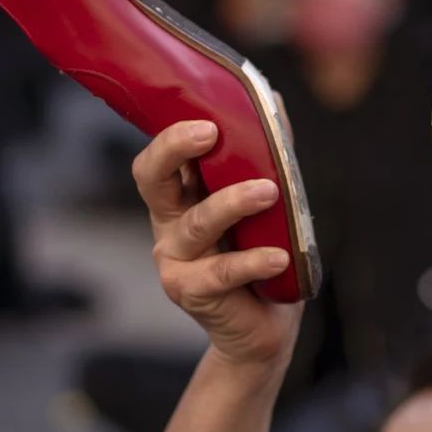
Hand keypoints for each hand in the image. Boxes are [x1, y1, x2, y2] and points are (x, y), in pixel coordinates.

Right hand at [134, 120, 302, 369]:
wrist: (262, 330)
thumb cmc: (262, 257)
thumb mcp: (268, 206)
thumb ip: (266, 158)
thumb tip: (274, 101)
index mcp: (181, 198)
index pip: (161, 157)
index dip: (173, 134)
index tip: (207, 118)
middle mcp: (169, 225)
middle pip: (152, 179)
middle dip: (173, 149)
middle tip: (210, 133)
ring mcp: (176, 260)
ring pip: (196, 224)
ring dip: (232, 203)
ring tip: (267, 192)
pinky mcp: (192, 292)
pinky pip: (222, 272)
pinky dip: (252, 261)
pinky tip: (279, 256)